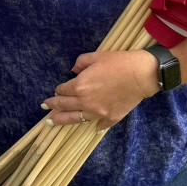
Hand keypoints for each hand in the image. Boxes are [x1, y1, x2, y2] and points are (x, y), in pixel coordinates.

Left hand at [41, 50, 158, 128]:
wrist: (141, 74)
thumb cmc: (118, 62)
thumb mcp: (96, 56)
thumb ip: (81, 63)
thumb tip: (74, 71)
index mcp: (80, 86)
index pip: (63, 90)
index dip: (59, 89)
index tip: (57, 90)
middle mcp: (85, 102)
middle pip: (65, 105)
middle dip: (53, 106)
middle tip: (45, 107)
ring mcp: (98, 112)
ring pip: (76, 118)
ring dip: (62, 120)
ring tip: (52, 123)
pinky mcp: (111, 117)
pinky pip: (100, 124)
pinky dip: (96, 126)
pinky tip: (92, 128)